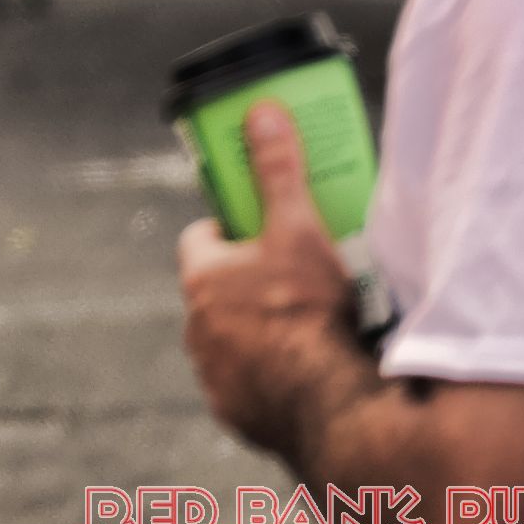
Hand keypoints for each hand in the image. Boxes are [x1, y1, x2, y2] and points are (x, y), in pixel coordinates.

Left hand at [177, 103, 357, 462]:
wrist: (329, 406)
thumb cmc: (308, 311)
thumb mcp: (299, 228)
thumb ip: (278, 170)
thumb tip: (262, 112)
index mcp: (200, 277)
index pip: (202, 238)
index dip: (233, 230)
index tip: (265, 230)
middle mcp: (194, 326)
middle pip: (218, 290)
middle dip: (248, 282)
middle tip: (296, 279)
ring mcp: (212, 372)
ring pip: (230, 338)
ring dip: (257, 331)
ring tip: (308, 327)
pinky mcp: (234, 411)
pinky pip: (246, 385)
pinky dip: (268, 376)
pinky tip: (305, 372)